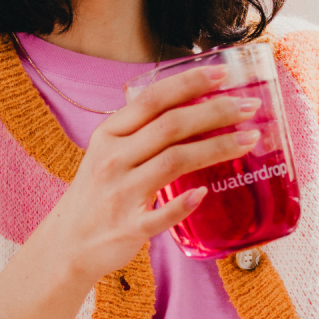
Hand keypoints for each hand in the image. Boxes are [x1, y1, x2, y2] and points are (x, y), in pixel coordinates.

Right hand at [45, 63, 260, 285]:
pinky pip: (159, 215)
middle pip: (171, 126)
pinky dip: (182, 204)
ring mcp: (120, 193)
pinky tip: (204, 194)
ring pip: (173, 162)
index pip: (153, 99)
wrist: (68, 243)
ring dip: (216, 148)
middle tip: (250, 107)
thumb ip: (142, 132)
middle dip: (216, 112)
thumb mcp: (109, 153)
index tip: (224, 74)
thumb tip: (194, 109)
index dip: (190, 83)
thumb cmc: (98, 195)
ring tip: (249, 140)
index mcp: (109, 134)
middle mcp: (113, 159)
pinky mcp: (128, 227)